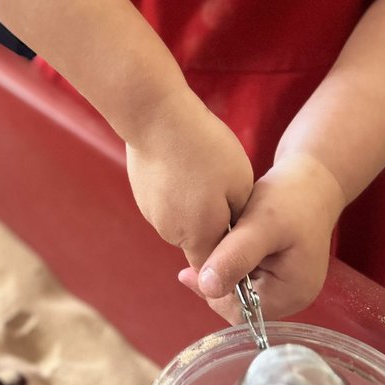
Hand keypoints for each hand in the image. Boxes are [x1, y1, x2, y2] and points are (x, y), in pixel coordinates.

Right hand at [125, 86, 253, 272]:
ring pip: (182, 220)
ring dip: (195, 205)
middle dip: (214, 224)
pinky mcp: (141, 193)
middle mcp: (171, 231)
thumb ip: (238, 217)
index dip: (230, 256)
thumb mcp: (241, 184)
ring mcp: (151, 212)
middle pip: (198, 241)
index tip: (243, 233)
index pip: (215, 268)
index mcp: (199, 236)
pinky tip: (184, 163)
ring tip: (204, 170)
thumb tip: (233, 229)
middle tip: (227, 190)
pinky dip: (178, 190)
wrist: (155, 116)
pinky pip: (167, 202)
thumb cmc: (205, 149)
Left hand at [178, 154, 345, 322]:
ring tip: (211, 243)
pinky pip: (248, 275)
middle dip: (218, 280)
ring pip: (242, 289)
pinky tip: (224, 241)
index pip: (241, 313)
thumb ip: (236, 256)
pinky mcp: (279, 271)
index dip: (214, 294)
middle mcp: (292, 297)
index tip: (190, 269)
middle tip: (198, 250)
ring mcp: (286, 285)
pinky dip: (232, 261)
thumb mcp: (261, 224)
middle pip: (241, 304)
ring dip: (224, 269)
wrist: (311, 178)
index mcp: (292, 294)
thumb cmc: (290, 199)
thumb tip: (208, 287)